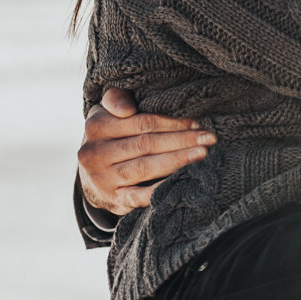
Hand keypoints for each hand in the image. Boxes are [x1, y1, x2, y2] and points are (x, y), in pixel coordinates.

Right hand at [77, 87, 215, 213]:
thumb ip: (117, 99)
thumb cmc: (110, 134)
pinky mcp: (112, 200)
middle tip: (208, 138)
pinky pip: (139, 196)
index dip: (171, 122)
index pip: (141, 123)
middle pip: (145, 144)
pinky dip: (160, 189)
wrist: (92, 172)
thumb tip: (127, 109)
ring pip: (143, 168)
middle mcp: (95, 153)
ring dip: (176, 161)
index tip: (197, 122)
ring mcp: (102, 179)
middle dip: (181, 140)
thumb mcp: (107, 111)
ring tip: (202, 154)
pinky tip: (182, 181)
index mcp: (96, 126)